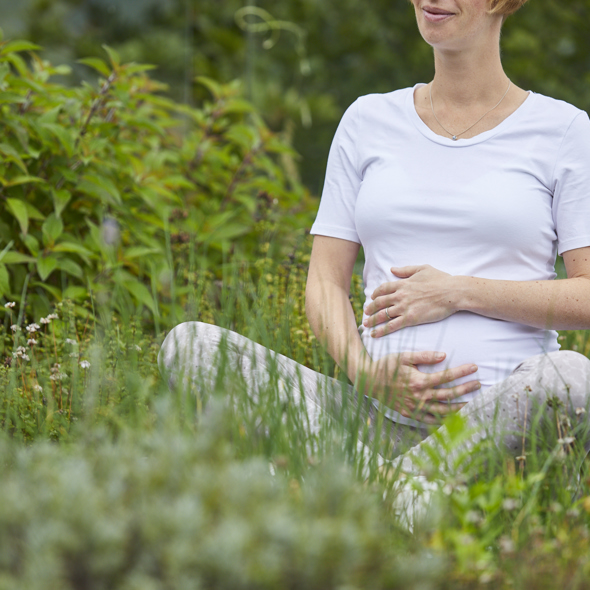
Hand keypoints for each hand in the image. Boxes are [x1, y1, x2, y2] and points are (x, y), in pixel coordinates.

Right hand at [357, 351, 479, 424]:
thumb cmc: (386, 366)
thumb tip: (444, 356)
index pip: (446, 377)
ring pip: (442, 411)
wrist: (369, 381)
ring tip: (472, 403)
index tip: (475, 368)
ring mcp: (415, 407)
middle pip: (448, 395)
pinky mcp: (410, 414)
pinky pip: (430, 420)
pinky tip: (452, 418)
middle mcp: (419, 396)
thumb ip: (424, 356)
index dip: (462, 372)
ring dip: (459, 408)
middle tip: (479, 384)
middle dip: (466, 390)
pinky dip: (443, 420)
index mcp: (419, 381)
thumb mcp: (404, 356)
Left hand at [363, 264, 457, 337]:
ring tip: (366, 325)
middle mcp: (400, 295)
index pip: (383, 289)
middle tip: (365, 313)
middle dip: (370, 308)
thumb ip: (406, 270)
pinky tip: (374, 334)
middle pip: (379, 302)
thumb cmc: (441, 280)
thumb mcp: (423, 269)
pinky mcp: (410, 318)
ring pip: (382, 315)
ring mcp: (404, 307)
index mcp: (403, 283)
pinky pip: (391, 326)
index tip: (372, 298)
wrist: (452, 292)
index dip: (375, 294)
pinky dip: (381, 330)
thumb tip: (392, 269)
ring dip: (372, 320)